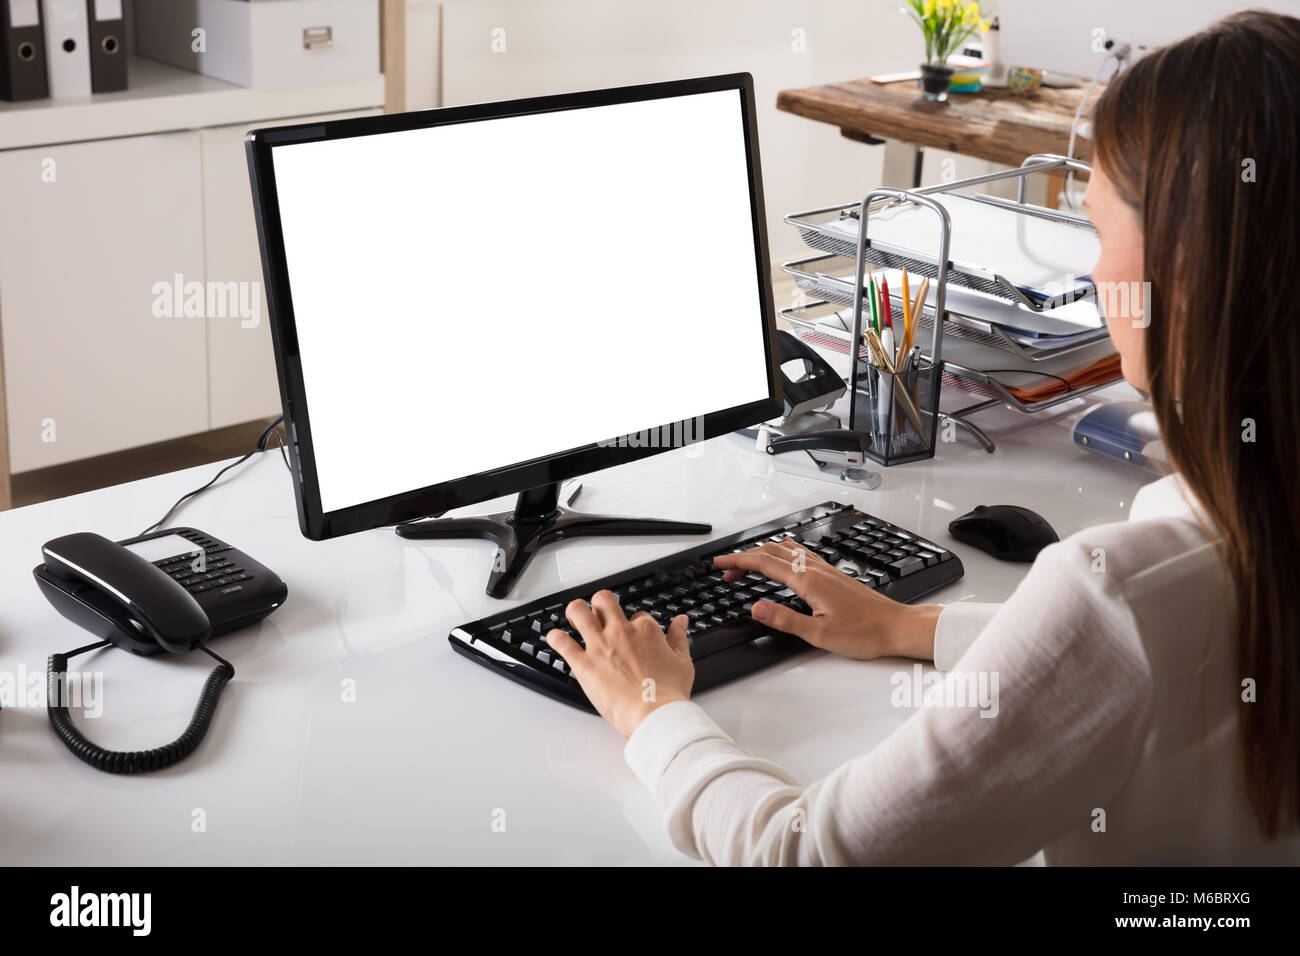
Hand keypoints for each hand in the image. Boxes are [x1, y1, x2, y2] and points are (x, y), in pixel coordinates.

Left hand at [546, 590, 694, 737]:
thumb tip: (680, 621)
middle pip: (603, 601)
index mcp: (646, 630)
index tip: (632, 635)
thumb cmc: (669, 694)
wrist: (654, 715)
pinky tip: (556, 639)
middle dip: (599, 603)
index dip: (634, 624)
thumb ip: (679, 637)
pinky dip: (556, 639)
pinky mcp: (584, 664)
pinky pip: (562, 643)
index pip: (637, 615)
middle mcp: (621, 632)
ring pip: (578, 612)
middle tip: (597, 613)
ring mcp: (600, 646)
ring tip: (573, 618)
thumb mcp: (683, 661)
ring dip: (574, 612)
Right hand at [712, 537, 938, 660]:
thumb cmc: (865, 633)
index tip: (721, 564)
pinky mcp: (833, 574)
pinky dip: (782, 552)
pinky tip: (784, 557)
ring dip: (763, 553)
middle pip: (772, 552)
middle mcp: (816, 569)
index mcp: (809, 581)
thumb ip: (785, 620)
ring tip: (748, 565)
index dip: (739, 561)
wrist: (896, 626)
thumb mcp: (819, 635)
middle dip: (745, 558)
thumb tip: (757, 608)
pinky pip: (801, 553)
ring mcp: (826, 569)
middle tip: (728, 570)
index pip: (765, 563)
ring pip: (786, 550)